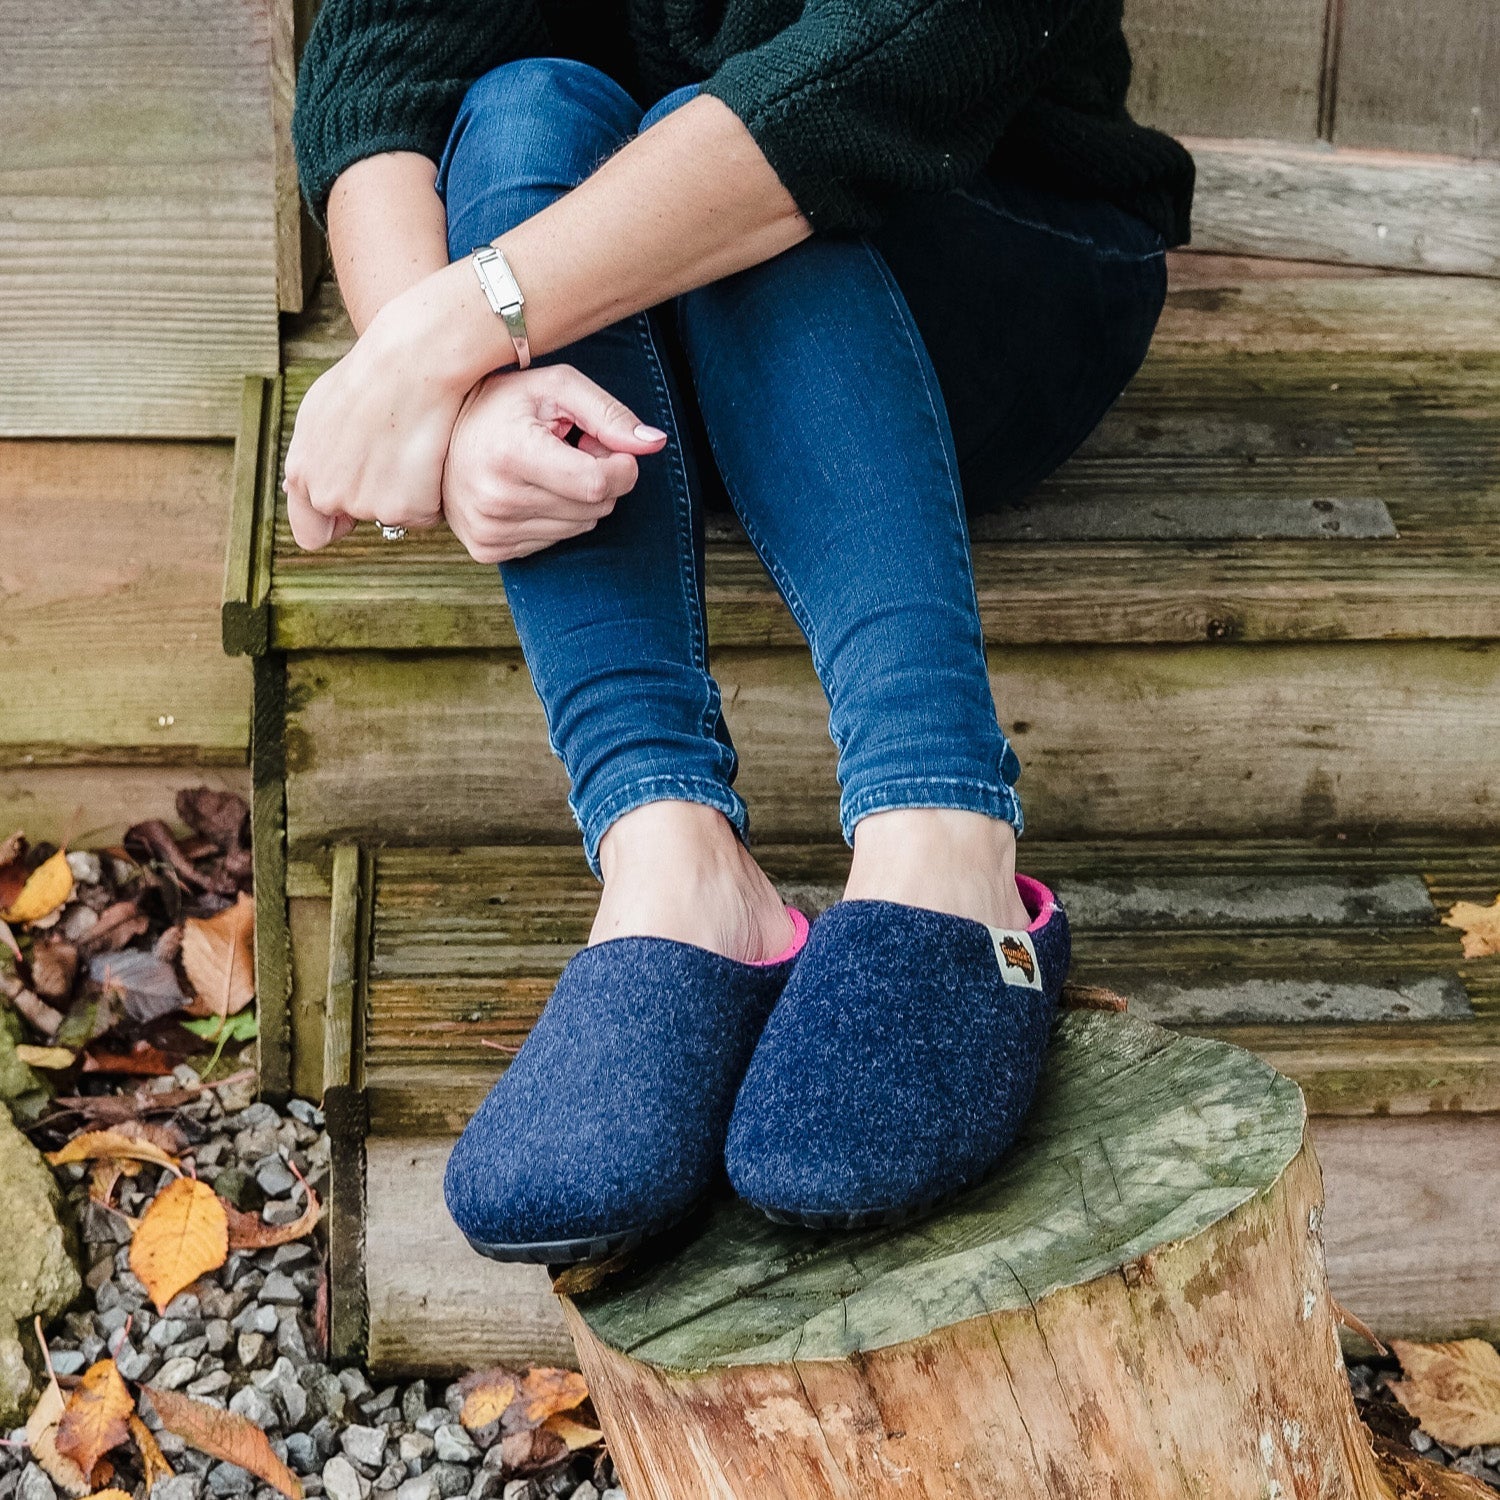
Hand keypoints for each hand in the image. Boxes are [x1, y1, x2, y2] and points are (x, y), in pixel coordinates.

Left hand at [282, 298, 467, 549]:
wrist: (412, 362)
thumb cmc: (370, 377)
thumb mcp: (318, 412)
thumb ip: (310, 457)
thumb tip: (297, 489)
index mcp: (302, 476)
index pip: (311, 534)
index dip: (334, 523)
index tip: (352, 509)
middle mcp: (328, 496)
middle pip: (360, 518)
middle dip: (375, 495)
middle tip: (392, 450)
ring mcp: (367, 506)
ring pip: (396, 514)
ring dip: (408, 490)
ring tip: (411, 443)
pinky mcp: (406, 509)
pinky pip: (427, 513)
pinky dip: (433, 491)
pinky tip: (429, 452)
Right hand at [442, 364, 666, 564]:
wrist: (437, 435)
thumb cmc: (504, 404)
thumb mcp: (557, 389)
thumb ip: (610, 414)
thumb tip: (655, 443)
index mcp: (511, 454)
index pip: (598, 484)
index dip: (622, 467)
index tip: (613, 448)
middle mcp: (496, 499)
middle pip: (595, 507)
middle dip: (599, 478)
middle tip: (570, 450)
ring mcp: (489, 529)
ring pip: (580, 527)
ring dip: (578, 498)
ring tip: (547, 468)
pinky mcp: (487, 548)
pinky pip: (554, 541)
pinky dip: (554, 516)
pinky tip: (528, 489)